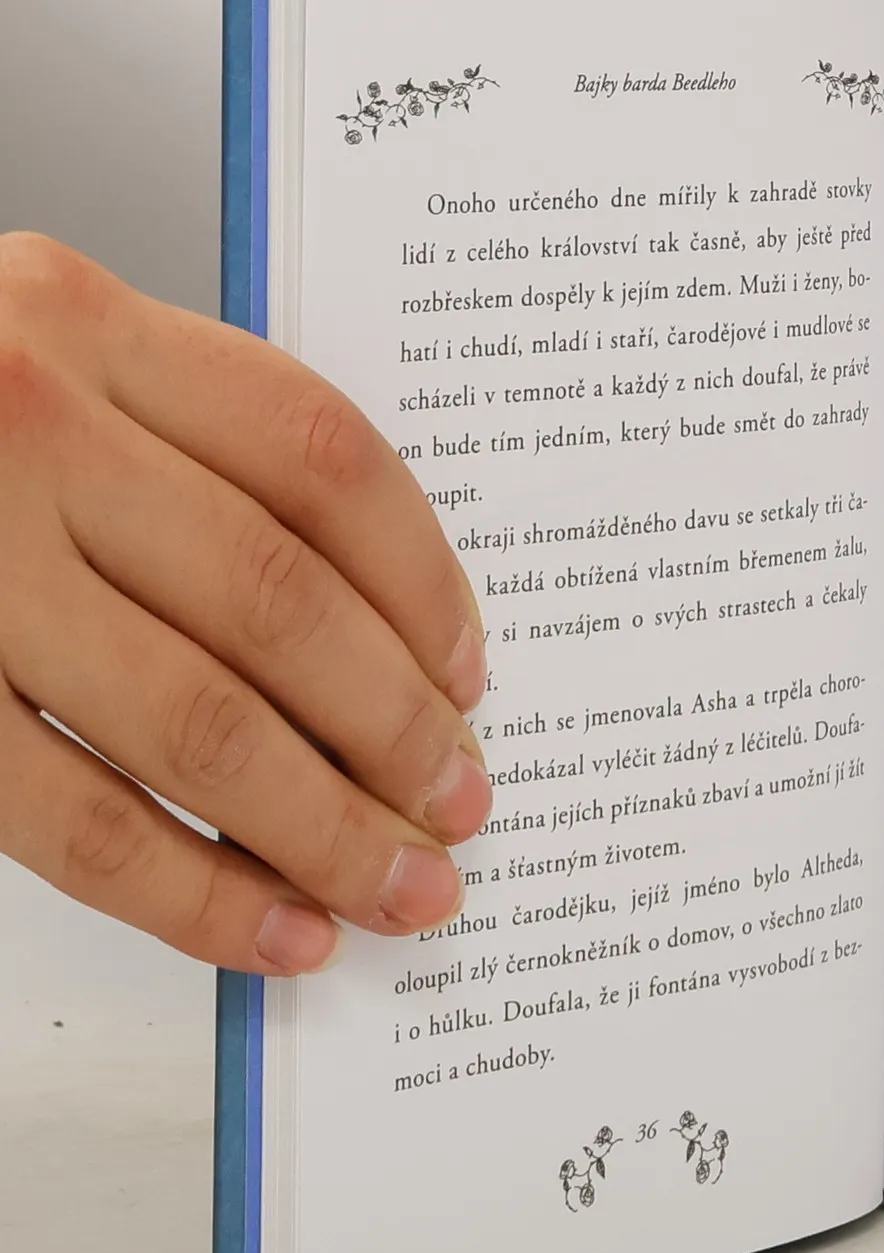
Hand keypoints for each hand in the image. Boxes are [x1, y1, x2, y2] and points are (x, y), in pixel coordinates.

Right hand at [0, 235, 491, 974]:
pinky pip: (70, 818)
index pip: (325, 461)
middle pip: (282, 603)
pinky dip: (192, 891)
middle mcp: (23, 422)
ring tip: (402, 889)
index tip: (470, 675)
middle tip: (462, 807)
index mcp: (83, 321)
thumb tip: (368, 629)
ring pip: (196, 719)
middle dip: (396, 731)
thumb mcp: (29, 357)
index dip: (423, 585)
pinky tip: (272, 931)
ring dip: (324, 829)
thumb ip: (172, 444)